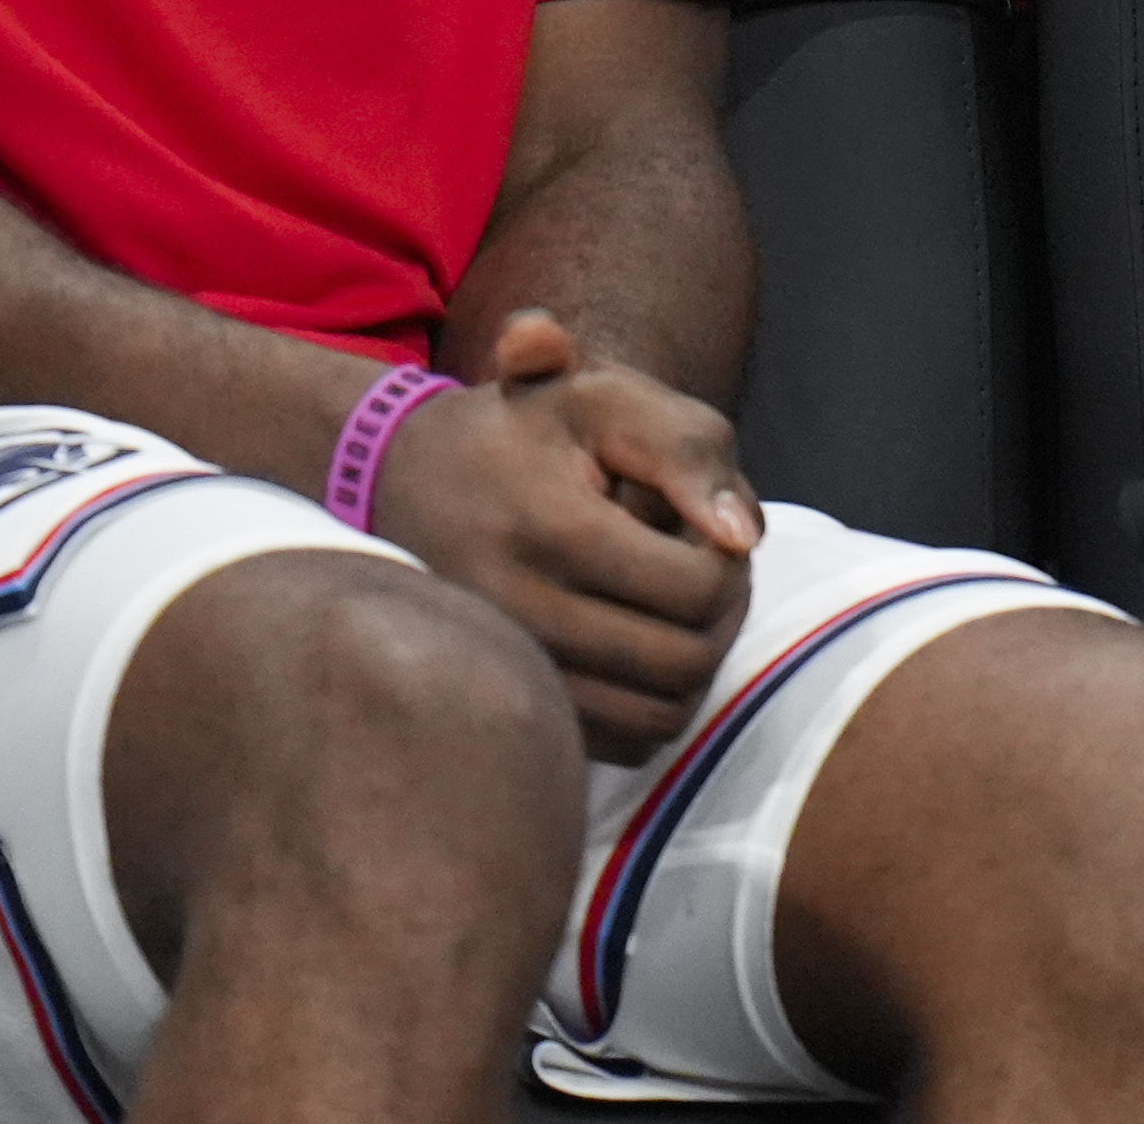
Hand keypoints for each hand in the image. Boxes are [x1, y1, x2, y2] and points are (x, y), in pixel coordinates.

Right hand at [373, 305, 759, 757]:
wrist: (401, 478)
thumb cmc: (524, 432)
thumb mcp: (603, 399)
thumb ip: (687, 448)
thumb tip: (742, 539)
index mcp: (551, 530)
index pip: (696, 588)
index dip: (727, 558)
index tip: (706, 525)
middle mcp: (521, 616)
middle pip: (684, 661)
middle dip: (721, 615)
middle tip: (705, 568)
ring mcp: (511, 674)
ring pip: (659, 717)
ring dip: (693, 664)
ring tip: (674, 604)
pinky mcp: (514, 709)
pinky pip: (622, 744)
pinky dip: (652, 702)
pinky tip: (638, 640)